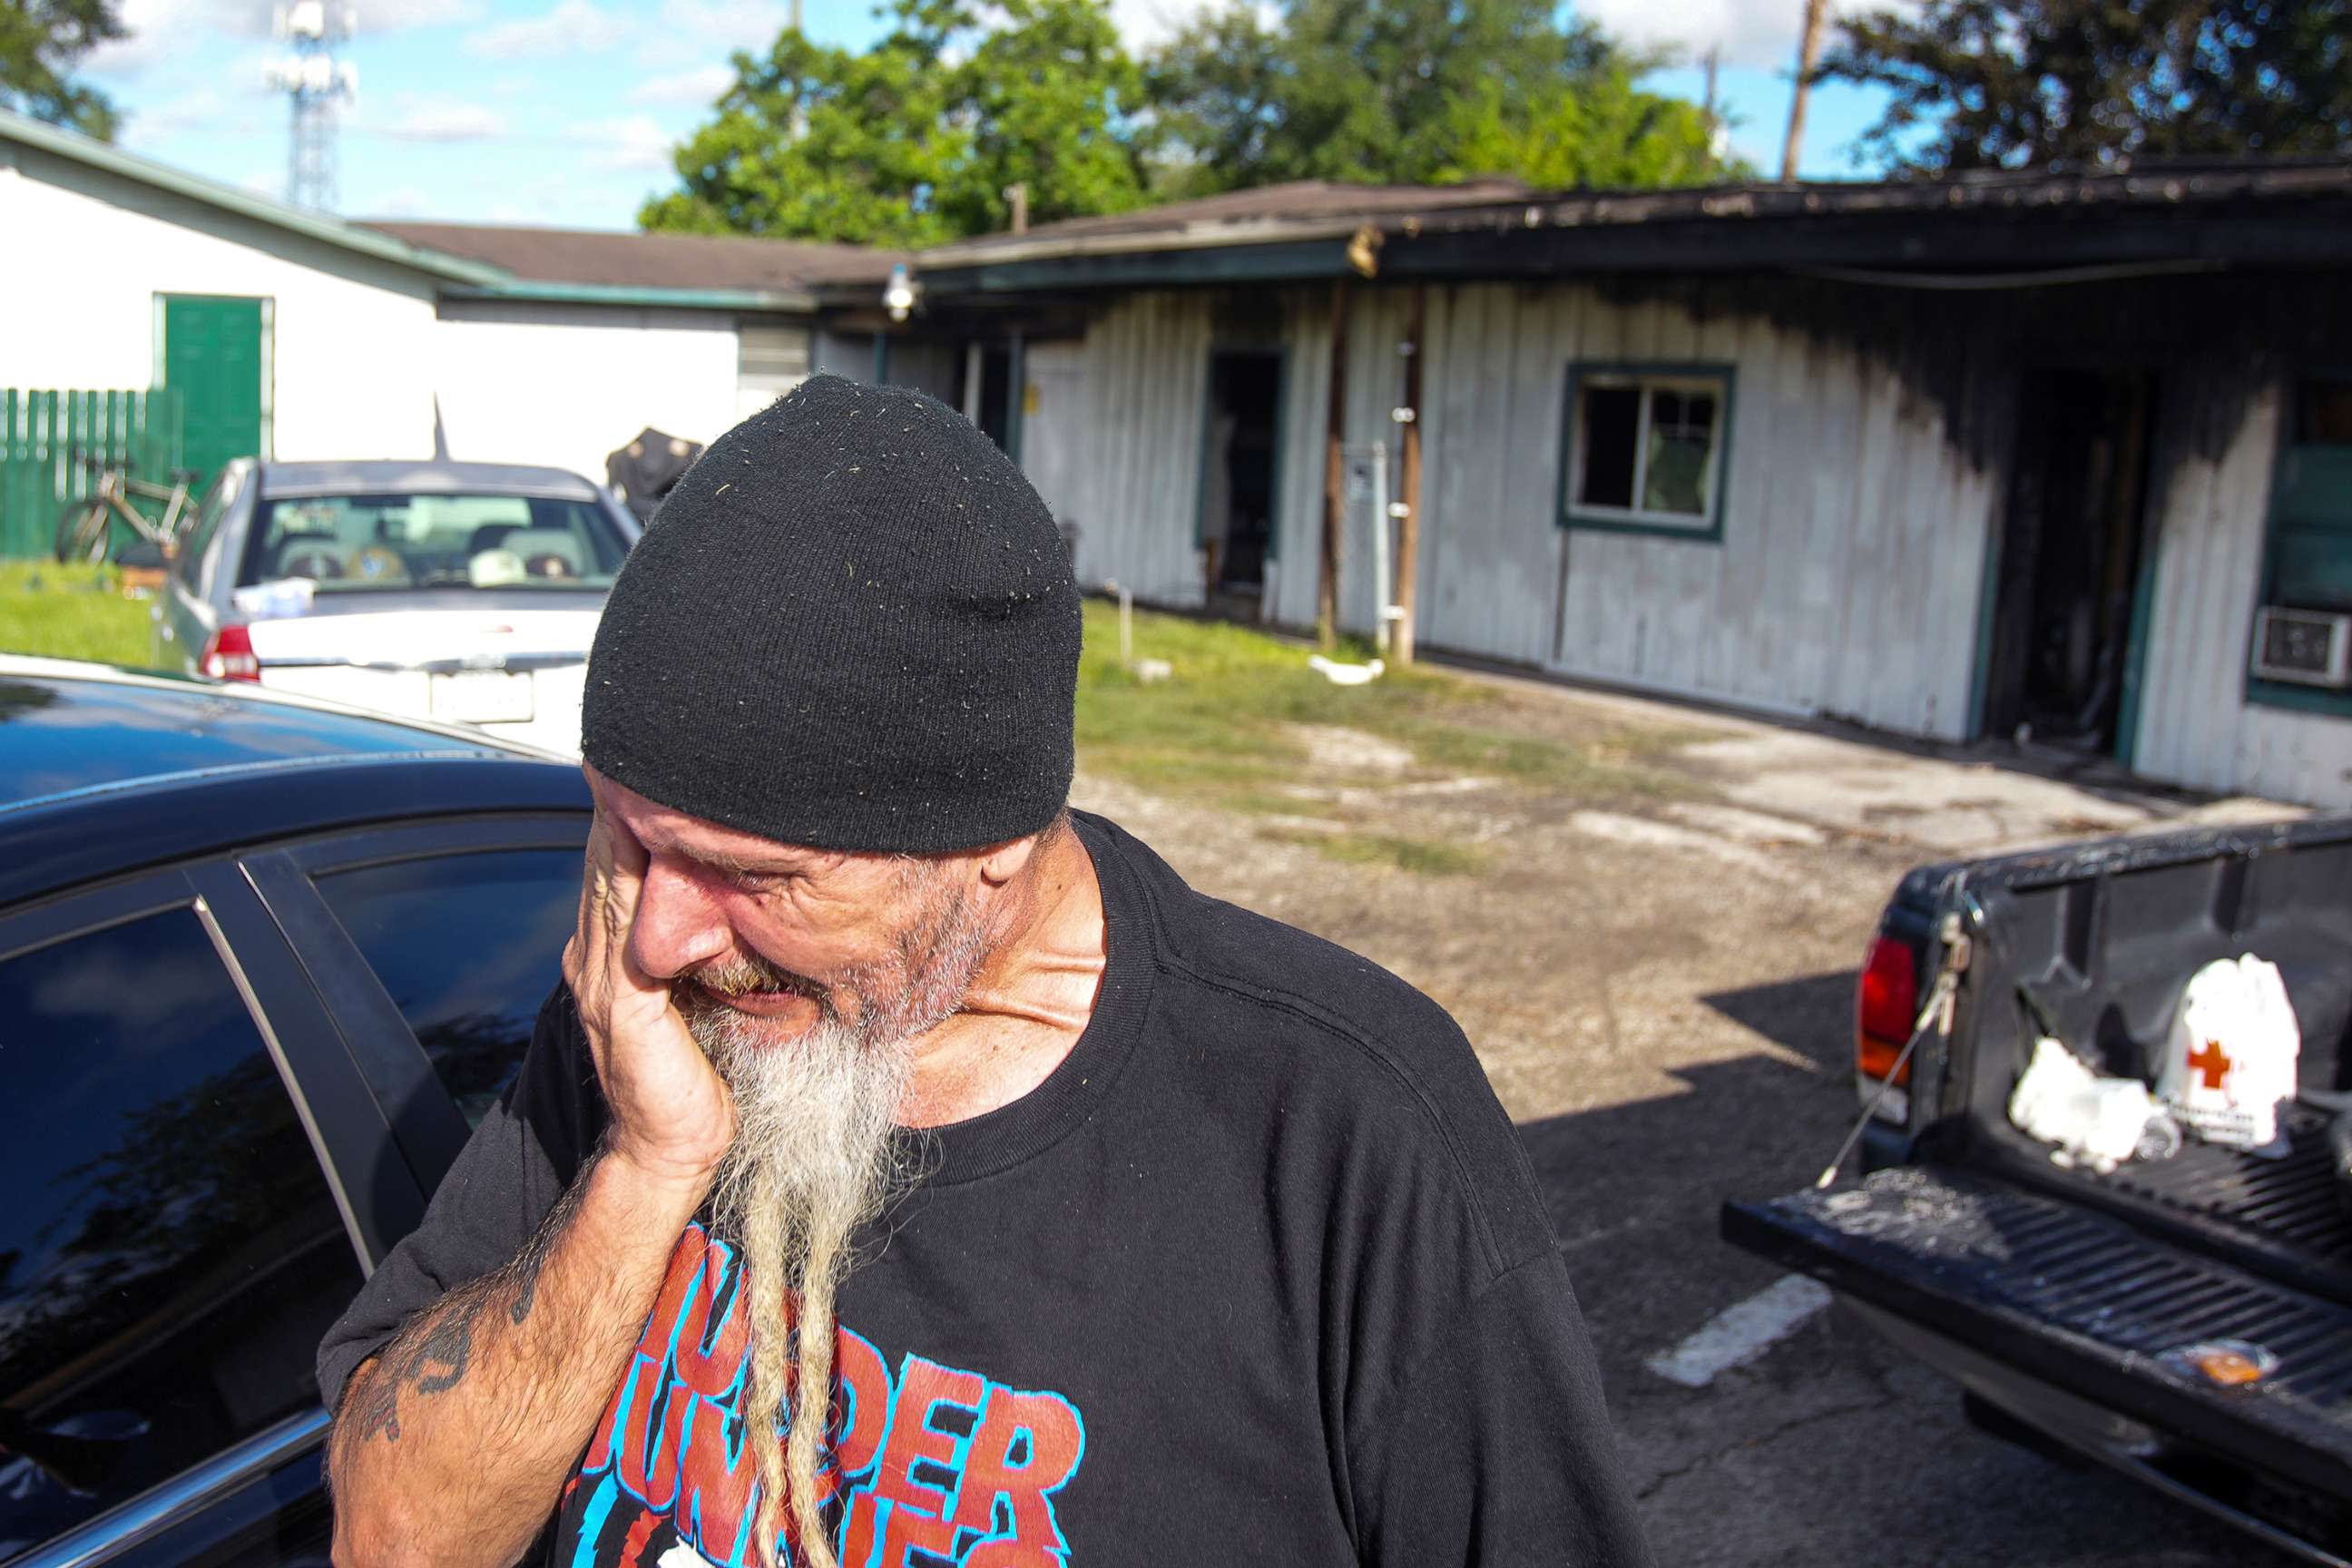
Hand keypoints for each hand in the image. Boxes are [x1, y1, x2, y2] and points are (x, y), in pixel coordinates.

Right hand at [563, 787, 736, 1187]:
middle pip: (606, 857)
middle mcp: (595, 953)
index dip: (632, 811)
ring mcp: (599, 976)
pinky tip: (648, 842)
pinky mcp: (618, 1002)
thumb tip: (739, 896)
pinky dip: (631, 878)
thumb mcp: (703, 990)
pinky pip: (622, 925)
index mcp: (611, 948)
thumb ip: (703, 944)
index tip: (658, 761)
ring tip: (643, 773)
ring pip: (608, 879)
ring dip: (624, 825)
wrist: (676, 1145)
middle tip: (649, 744)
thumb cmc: (701, 1069)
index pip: (617, 861)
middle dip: (625, 802)